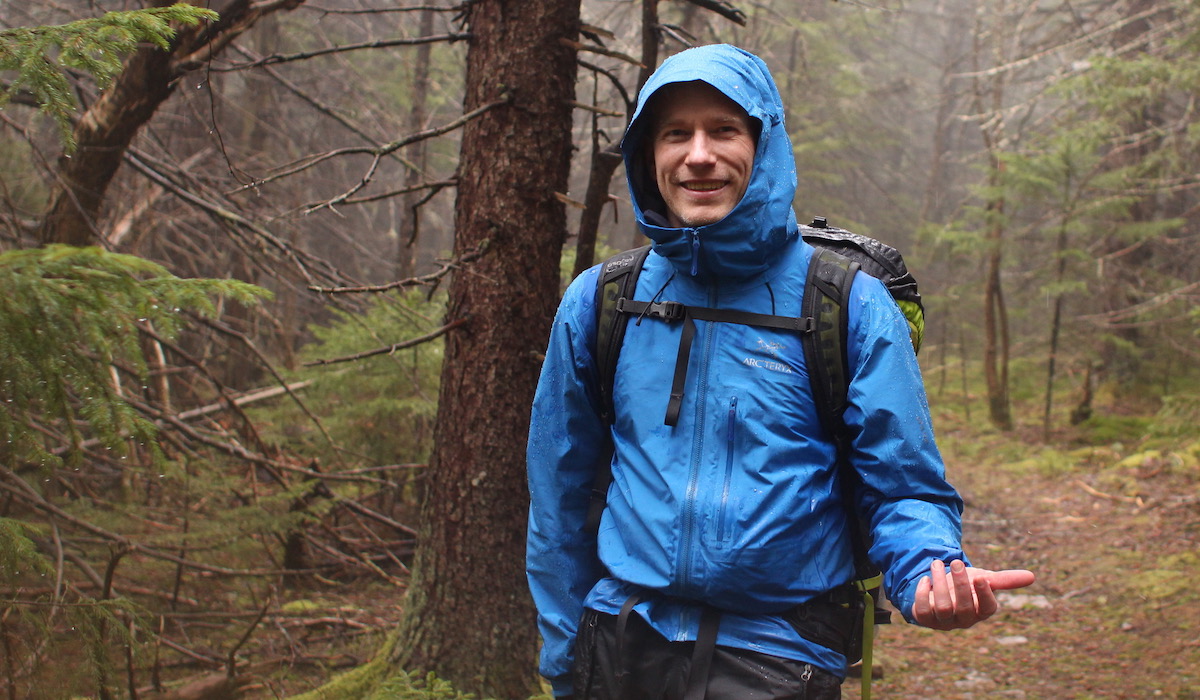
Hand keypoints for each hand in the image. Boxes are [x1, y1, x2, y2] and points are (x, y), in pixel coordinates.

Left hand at [911, 559, 1035, 629]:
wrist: (939, 590)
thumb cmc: (966, 586)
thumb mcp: (983, 580)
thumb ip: (1004, 579)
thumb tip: (1032, 576)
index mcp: (981, 611)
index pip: (987, 609)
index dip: (985, 594)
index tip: (982, 577)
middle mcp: (964, 619)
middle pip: (963, 607)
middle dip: (960, 584)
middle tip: (957, 563)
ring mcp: (943, 621)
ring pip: (942, 607)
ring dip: (940, 583)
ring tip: (937, 563)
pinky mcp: (925, 618)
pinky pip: (922, 611)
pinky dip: (922, 593)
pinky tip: (925, 579)